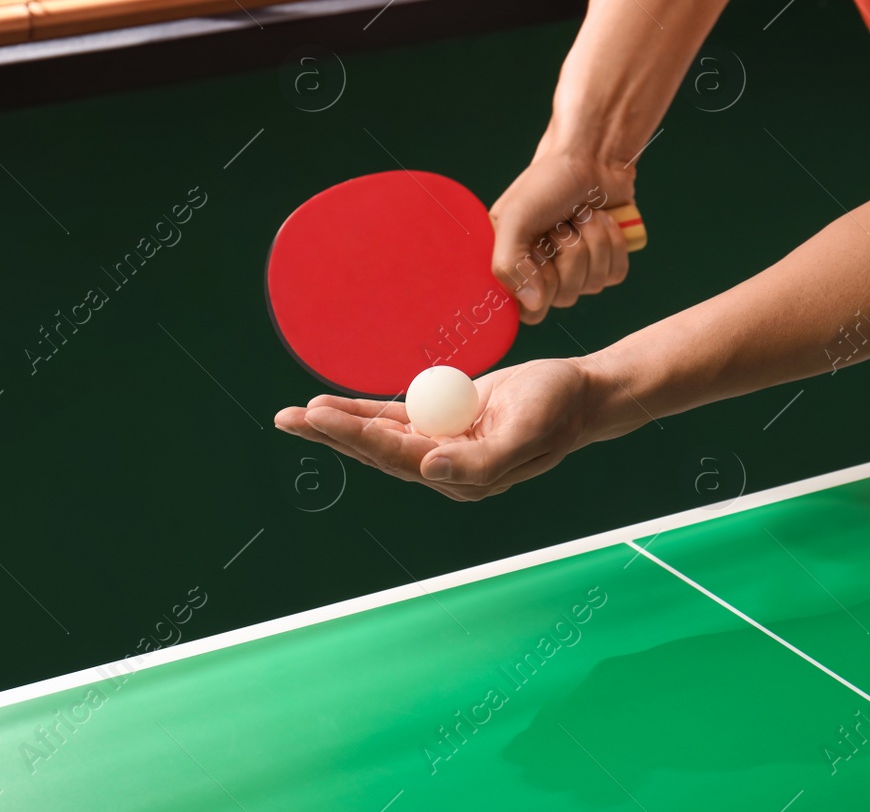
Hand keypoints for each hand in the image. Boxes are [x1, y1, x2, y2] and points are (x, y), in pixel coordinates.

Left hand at [274, 359, 596, 501]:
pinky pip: (394, 416)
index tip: (320, 416)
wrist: (580, 393)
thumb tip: (429, 470)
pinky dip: (362, 411)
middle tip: (289, 417)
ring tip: (295, 415)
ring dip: (338, 425)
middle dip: (332, 435)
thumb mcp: (527, 433)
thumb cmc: (558, 411)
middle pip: (377, 450)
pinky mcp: (441, 421)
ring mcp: (440, 443)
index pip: (398, 458)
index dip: (358, 437)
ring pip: (379, 435)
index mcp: (462, 476)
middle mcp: (444, 465)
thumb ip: (480, 460)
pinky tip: (331, 408)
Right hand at [489, 150, 635, 324]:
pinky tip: (603, 220)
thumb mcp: (514, 218)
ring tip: (583, 214)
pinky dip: (614, 245)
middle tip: (562, 222)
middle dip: (570, 253)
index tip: (540, 254)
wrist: (591, 156)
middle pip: (564, 298)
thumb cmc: (547, 183)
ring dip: (594, 243)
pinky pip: (616, 274)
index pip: (527, 312)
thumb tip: (533, 304)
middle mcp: (544, 273)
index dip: (540, 288)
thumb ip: (509, 264)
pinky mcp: (607, 261)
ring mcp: (577, 269)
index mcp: (513, 266)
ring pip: (593, 286)